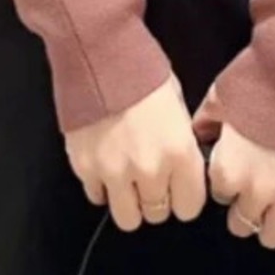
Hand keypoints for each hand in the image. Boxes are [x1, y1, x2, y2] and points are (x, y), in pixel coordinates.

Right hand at [64, 73, 206, 231]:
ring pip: (127, 218)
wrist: (102, 56)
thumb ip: (181, 144)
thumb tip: (184, 166)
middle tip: (152, 178)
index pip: (189, 207)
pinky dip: (102, 186)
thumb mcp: (178, 105)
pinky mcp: (85, 168)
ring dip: (130, 201)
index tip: (180, 189)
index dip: (185, 198)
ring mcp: (114, 172)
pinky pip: (97, 196)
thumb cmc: (144, 73)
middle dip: (157, 199)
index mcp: (179, 152)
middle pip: (157, 214)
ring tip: (129, 178)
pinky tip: (107, 164)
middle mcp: (148, 169)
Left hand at [196, 86, 274, 254]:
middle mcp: (254, 190)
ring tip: (272, 205)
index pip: (217, 196)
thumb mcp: (219, 99)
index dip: (226, 182)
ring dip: (269, 223)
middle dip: (245, 206)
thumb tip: (199, 135)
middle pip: (241, 224)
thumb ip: (206, 125)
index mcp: (226, 169)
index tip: (233, 171)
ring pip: (271, 237)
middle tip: (253, 186)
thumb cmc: (261, 80)